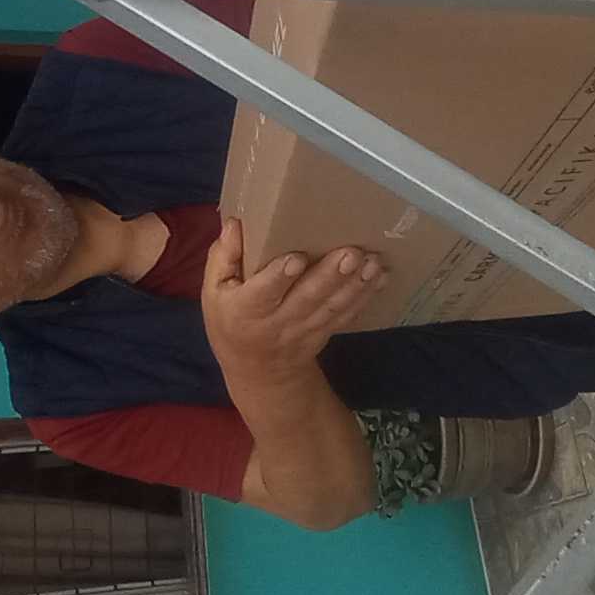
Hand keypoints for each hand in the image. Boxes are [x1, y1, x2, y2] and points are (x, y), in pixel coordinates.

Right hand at [201, 219, 383, 385]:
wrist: (258, 372)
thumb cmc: (231, 321)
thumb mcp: (214, 292)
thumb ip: (223, 257)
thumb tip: (234, 222)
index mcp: (246, 309)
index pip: (262, 293)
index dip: (278, 277)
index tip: (295, 257)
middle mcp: (278, 322)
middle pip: (307, 298)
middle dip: (330, 276)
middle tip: (351, 253)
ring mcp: (305, 329)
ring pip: (332, 307)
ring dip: (356, 285)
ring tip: (373, 262)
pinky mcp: (325, 331)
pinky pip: (346, 315)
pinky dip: (366, 296)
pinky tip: (381, 277)